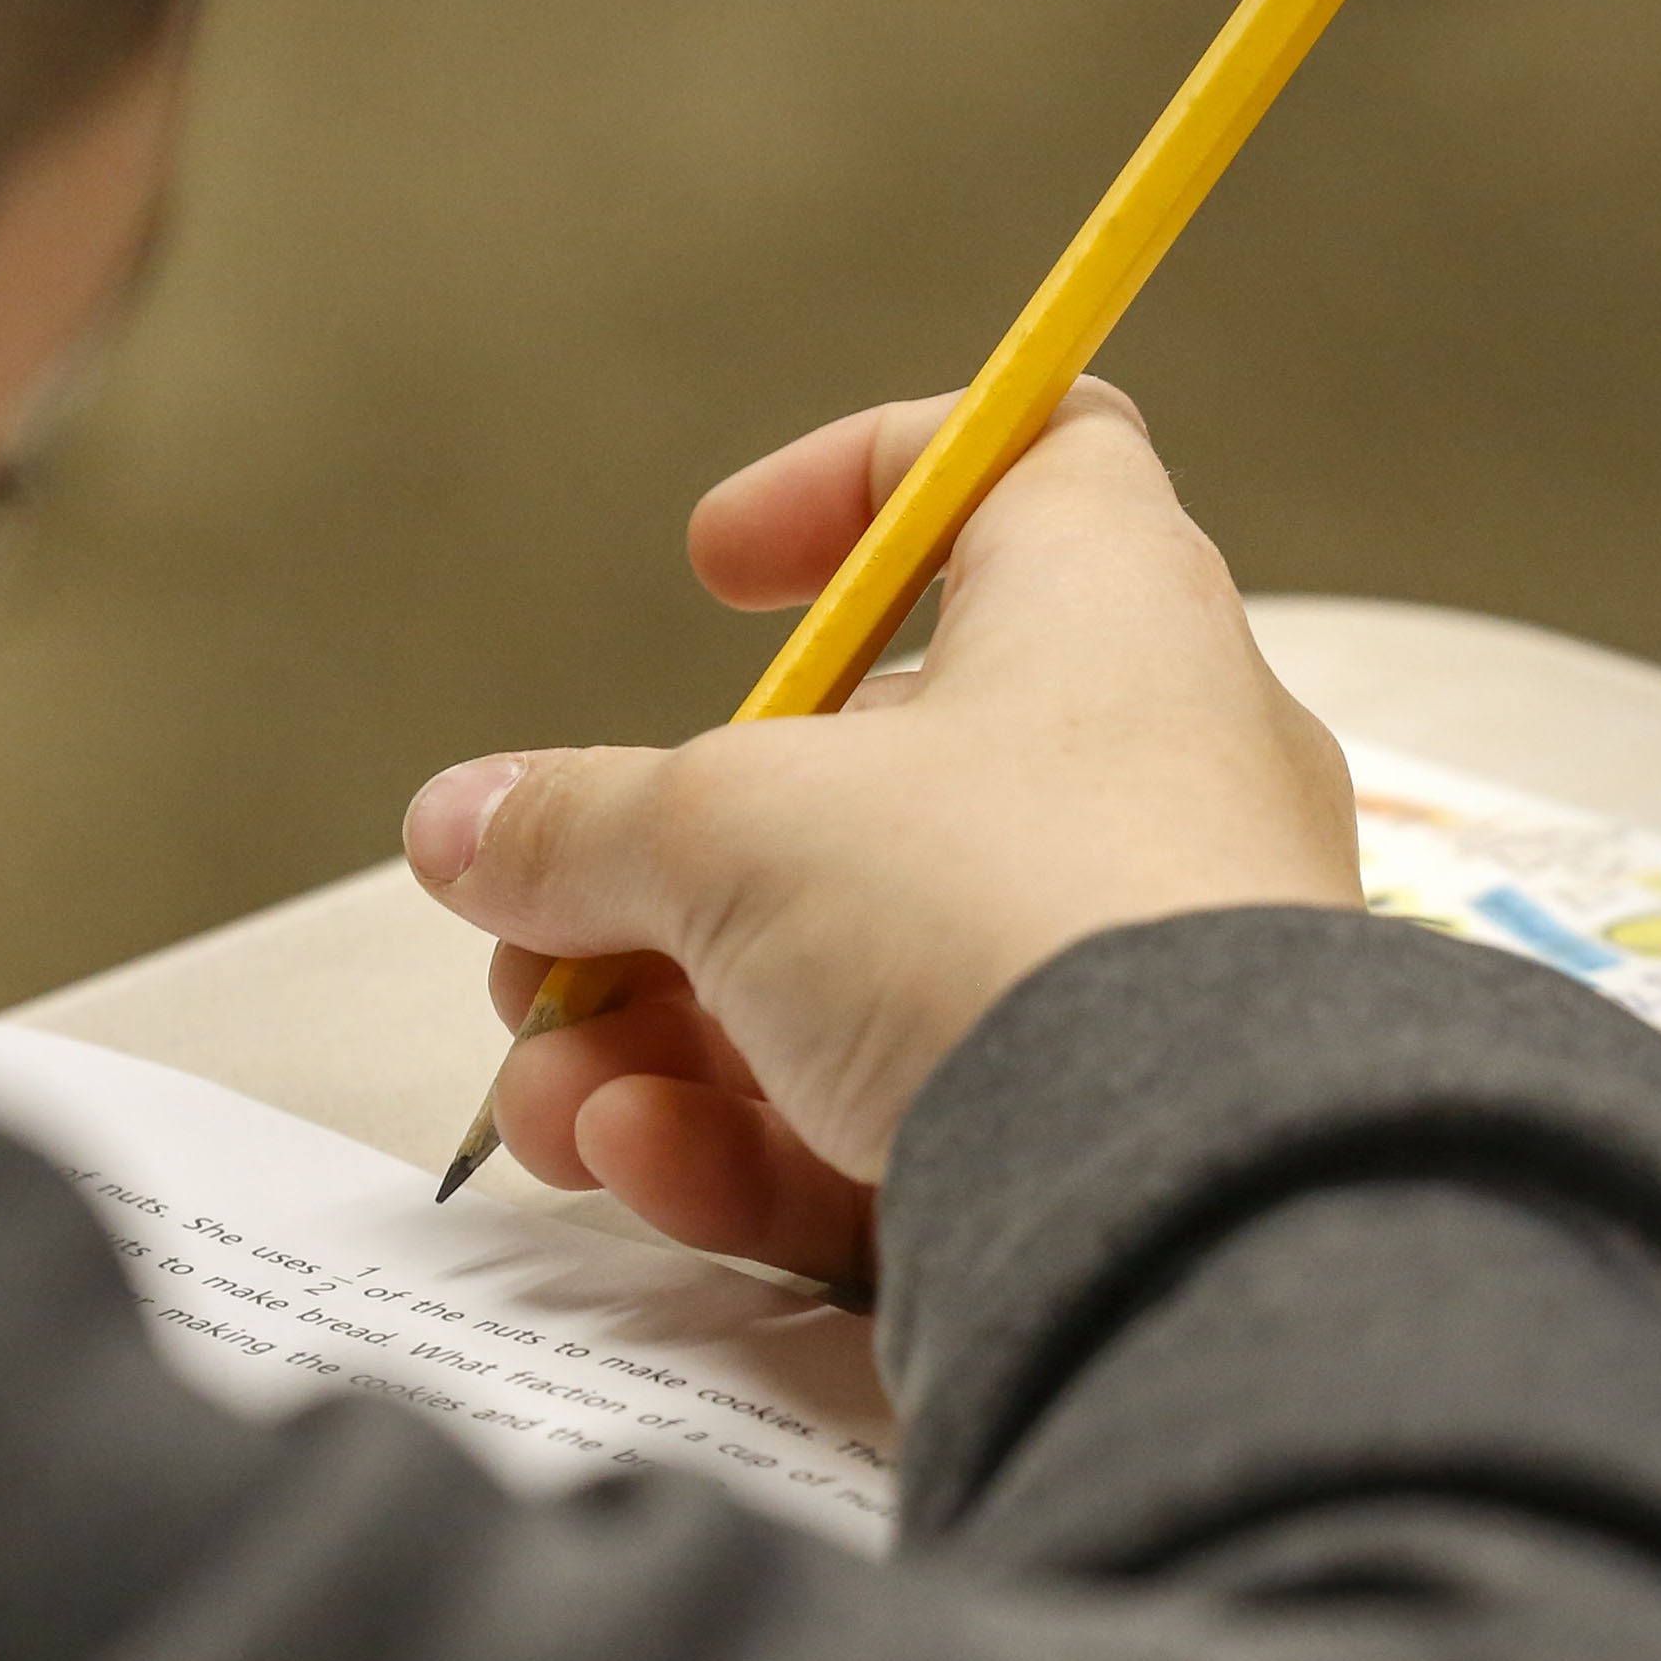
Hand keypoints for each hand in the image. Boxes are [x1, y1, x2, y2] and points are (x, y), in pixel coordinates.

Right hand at [403, 381, 1356, 1290]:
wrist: (1192, 1200)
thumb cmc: (1004, 917)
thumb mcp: (733, 831)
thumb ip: (583, 824)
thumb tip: (467, 826)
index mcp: (1103, 603)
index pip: (1016, 460)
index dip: (853, 488)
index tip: (720, 571)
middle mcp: (1142, 769)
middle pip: (863, 779)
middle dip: (658, 875)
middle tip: (535, 937)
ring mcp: (1131, 967)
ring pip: (857, 975)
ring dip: (668, 1031)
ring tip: (550, 1097)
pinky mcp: (1105, 1134)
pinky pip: (909, 1111)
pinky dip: (761, 1136)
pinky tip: (638, 1157)